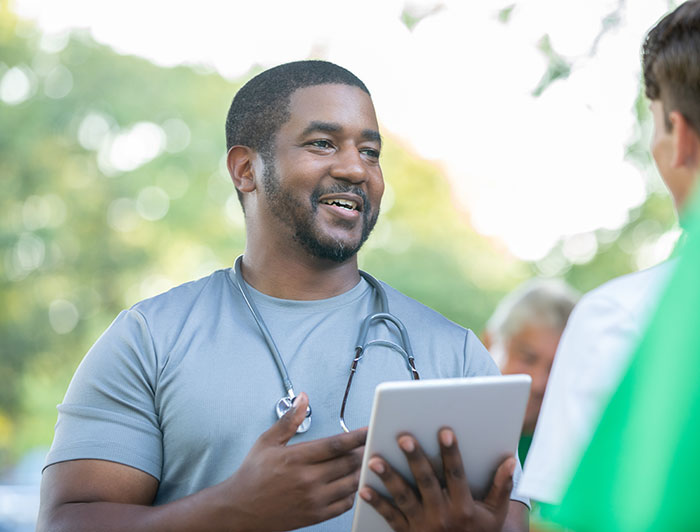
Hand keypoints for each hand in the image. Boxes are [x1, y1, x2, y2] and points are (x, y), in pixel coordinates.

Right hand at [223, 393, 366, 530]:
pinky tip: (352, 482)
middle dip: (363, 451)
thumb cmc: (253, 475)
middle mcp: (307, 480)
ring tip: (365, 461)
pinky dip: (354, 492)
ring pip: (351, 483)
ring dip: (361, 471)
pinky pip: (345, 504)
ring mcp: (313, 499)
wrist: (239, 509)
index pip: (335, 445)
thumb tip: (303, 398)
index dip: (357, 436)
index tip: (368, 429)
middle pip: (348, 463)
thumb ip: (289, 420)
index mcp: (296, 458)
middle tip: (370, 443)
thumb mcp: (267, 442)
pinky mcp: (315, 516)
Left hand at [359, 428, 515, 531]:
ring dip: (389, 477)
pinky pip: (389, 517)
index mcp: (464, 508)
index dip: (451, 454)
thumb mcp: (495, 515)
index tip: (445, 432)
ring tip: (375, 459)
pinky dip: (376, 502)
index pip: (456, 476)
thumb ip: (501, 487)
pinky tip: (363, 488)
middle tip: (404, 438)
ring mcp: (422, 525)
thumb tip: (510, 460)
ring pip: (404, 497)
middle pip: (426, 482)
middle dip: (415, 459)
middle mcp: (442, 515)